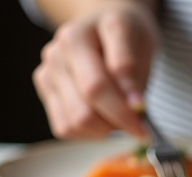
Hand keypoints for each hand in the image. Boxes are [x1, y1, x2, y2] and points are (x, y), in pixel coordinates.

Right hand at [32, 1, 158, 138]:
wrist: (106, 30)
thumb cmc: (125, 37)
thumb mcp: (138, 44)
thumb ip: (132, 74)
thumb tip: (134, 106)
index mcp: (76, 37)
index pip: (98, 87)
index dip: (123, 113)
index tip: (144, 130)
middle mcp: (56, 55)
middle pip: (84, 111)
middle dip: (114, 124)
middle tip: (136, 124)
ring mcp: (47, 75)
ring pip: (74, 124)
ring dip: (103, 130)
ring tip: (118, 115)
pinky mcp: (46, 94)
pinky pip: (66, 128)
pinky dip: (89, 132)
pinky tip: (103, 118)